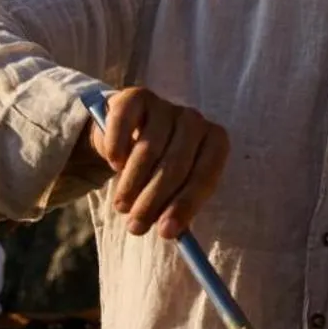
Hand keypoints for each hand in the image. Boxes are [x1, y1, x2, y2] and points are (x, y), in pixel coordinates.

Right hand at [83, 86, 229, 238]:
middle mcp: (194, 119)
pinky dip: (117, 147)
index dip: (186, 204)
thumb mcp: (171, 187)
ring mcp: (166, 104)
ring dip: (133, 182)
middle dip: (154, 200)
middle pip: (177, 163)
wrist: (125, 133)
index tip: (166, 233)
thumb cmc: (156, 167)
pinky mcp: (136, 96)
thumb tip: (170, 233)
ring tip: (122, 206)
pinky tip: (113, 164)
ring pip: (150, 148)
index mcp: (214, 141)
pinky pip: (125, 123)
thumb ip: (174, 206)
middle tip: (136, 226)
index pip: (207, 174)